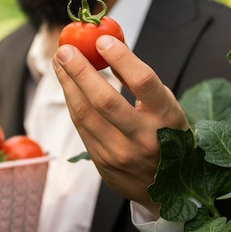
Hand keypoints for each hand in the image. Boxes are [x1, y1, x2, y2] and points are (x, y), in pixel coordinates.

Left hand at [53, 35, 188, 216]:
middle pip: (106, 100)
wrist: (170, 191)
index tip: (102, 40)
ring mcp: (122, 154)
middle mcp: (145, 139)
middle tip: (65, 49)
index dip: (121, 58)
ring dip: (68, 84)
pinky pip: (81, 127)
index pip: (143, 82)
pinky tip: (66, 85)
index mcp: (168, 119)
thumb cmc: (168, 137)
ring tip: (60, 61)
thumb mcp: (167, 108)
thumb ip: (142, 84)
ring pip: (86, 114)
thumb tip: (110, 49)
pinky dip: (71, 102)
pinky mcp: (103, 163)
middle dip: (81, 71)